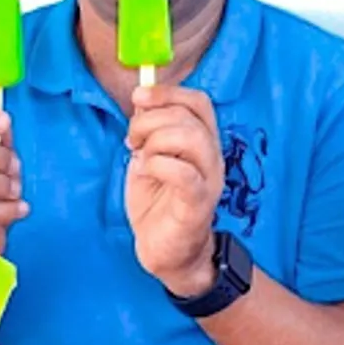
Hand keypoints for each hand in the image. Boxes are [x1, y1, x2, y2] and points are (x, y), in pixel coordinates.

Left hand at [124, 85, 224, 296]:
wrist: (167, 252)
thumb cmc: (158, 204)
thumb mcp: (149, 158)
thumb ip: (149, 131)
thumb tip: (141, 100)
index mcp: (202, 142)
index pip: (199, 102)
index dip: (168, 92)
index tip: (138, 97)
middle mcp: (212, 157)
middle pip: (190, 117)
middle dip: (151, 119)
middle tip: (131, 139)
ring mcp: (208, 180)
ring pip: (191, 138)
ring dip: (155, 140)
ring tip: (139, 156)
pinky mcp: (198, 204)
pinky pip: (184, 174)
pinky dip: (158, 164)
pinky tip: (145, 171)